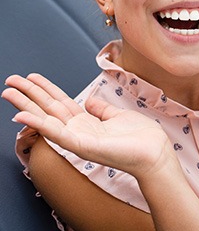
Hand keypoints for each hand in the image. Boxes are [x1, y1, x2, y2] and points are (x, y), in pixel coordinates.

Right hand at [2, 74, 173, 179]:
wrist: (154, 153)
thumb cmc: (139, 137)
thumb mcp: (116, 115)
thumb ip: (100, 109)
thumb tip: (89, 101)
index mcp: (86, 122)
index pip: (60, 102)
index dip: (45, 89)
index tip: (32, 77)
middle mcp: (78, 130)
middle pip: (48, 107)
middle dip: (29, 93)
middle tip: (10, 81)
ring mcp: (78, 138)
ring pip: (46, 118)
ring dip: (26, 105)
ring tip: (8, 92)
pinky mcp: (81, 145)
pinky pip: (56, 132)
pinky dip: (38, 123)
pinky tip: (23, 114)